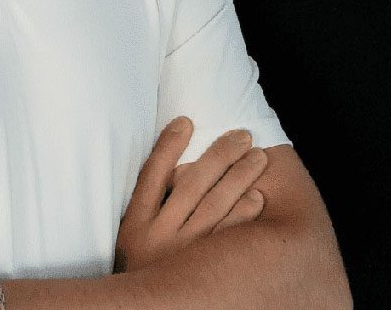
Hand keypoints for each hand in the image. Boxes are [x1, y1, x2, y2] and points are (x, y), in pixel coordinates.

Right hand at [114, 117, 268, 272]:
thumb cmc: (144, 270)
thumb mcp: (133, 238)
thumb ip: (147, 207)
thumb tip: (172, 166)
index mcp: (136, 224)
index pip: (151, 174)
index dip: (168, 145)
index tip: (186, 120)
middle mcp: (159, 236)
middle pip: (191, 184)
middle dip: (218, 155)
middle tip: (242, 135)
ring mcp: (186, 253)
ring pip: (214, 205)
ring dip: (238, 177)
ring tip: (256, 157)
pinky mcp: (207, 270)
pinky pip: (229, 237)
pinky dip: (244, 214)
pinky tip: (257, 196)